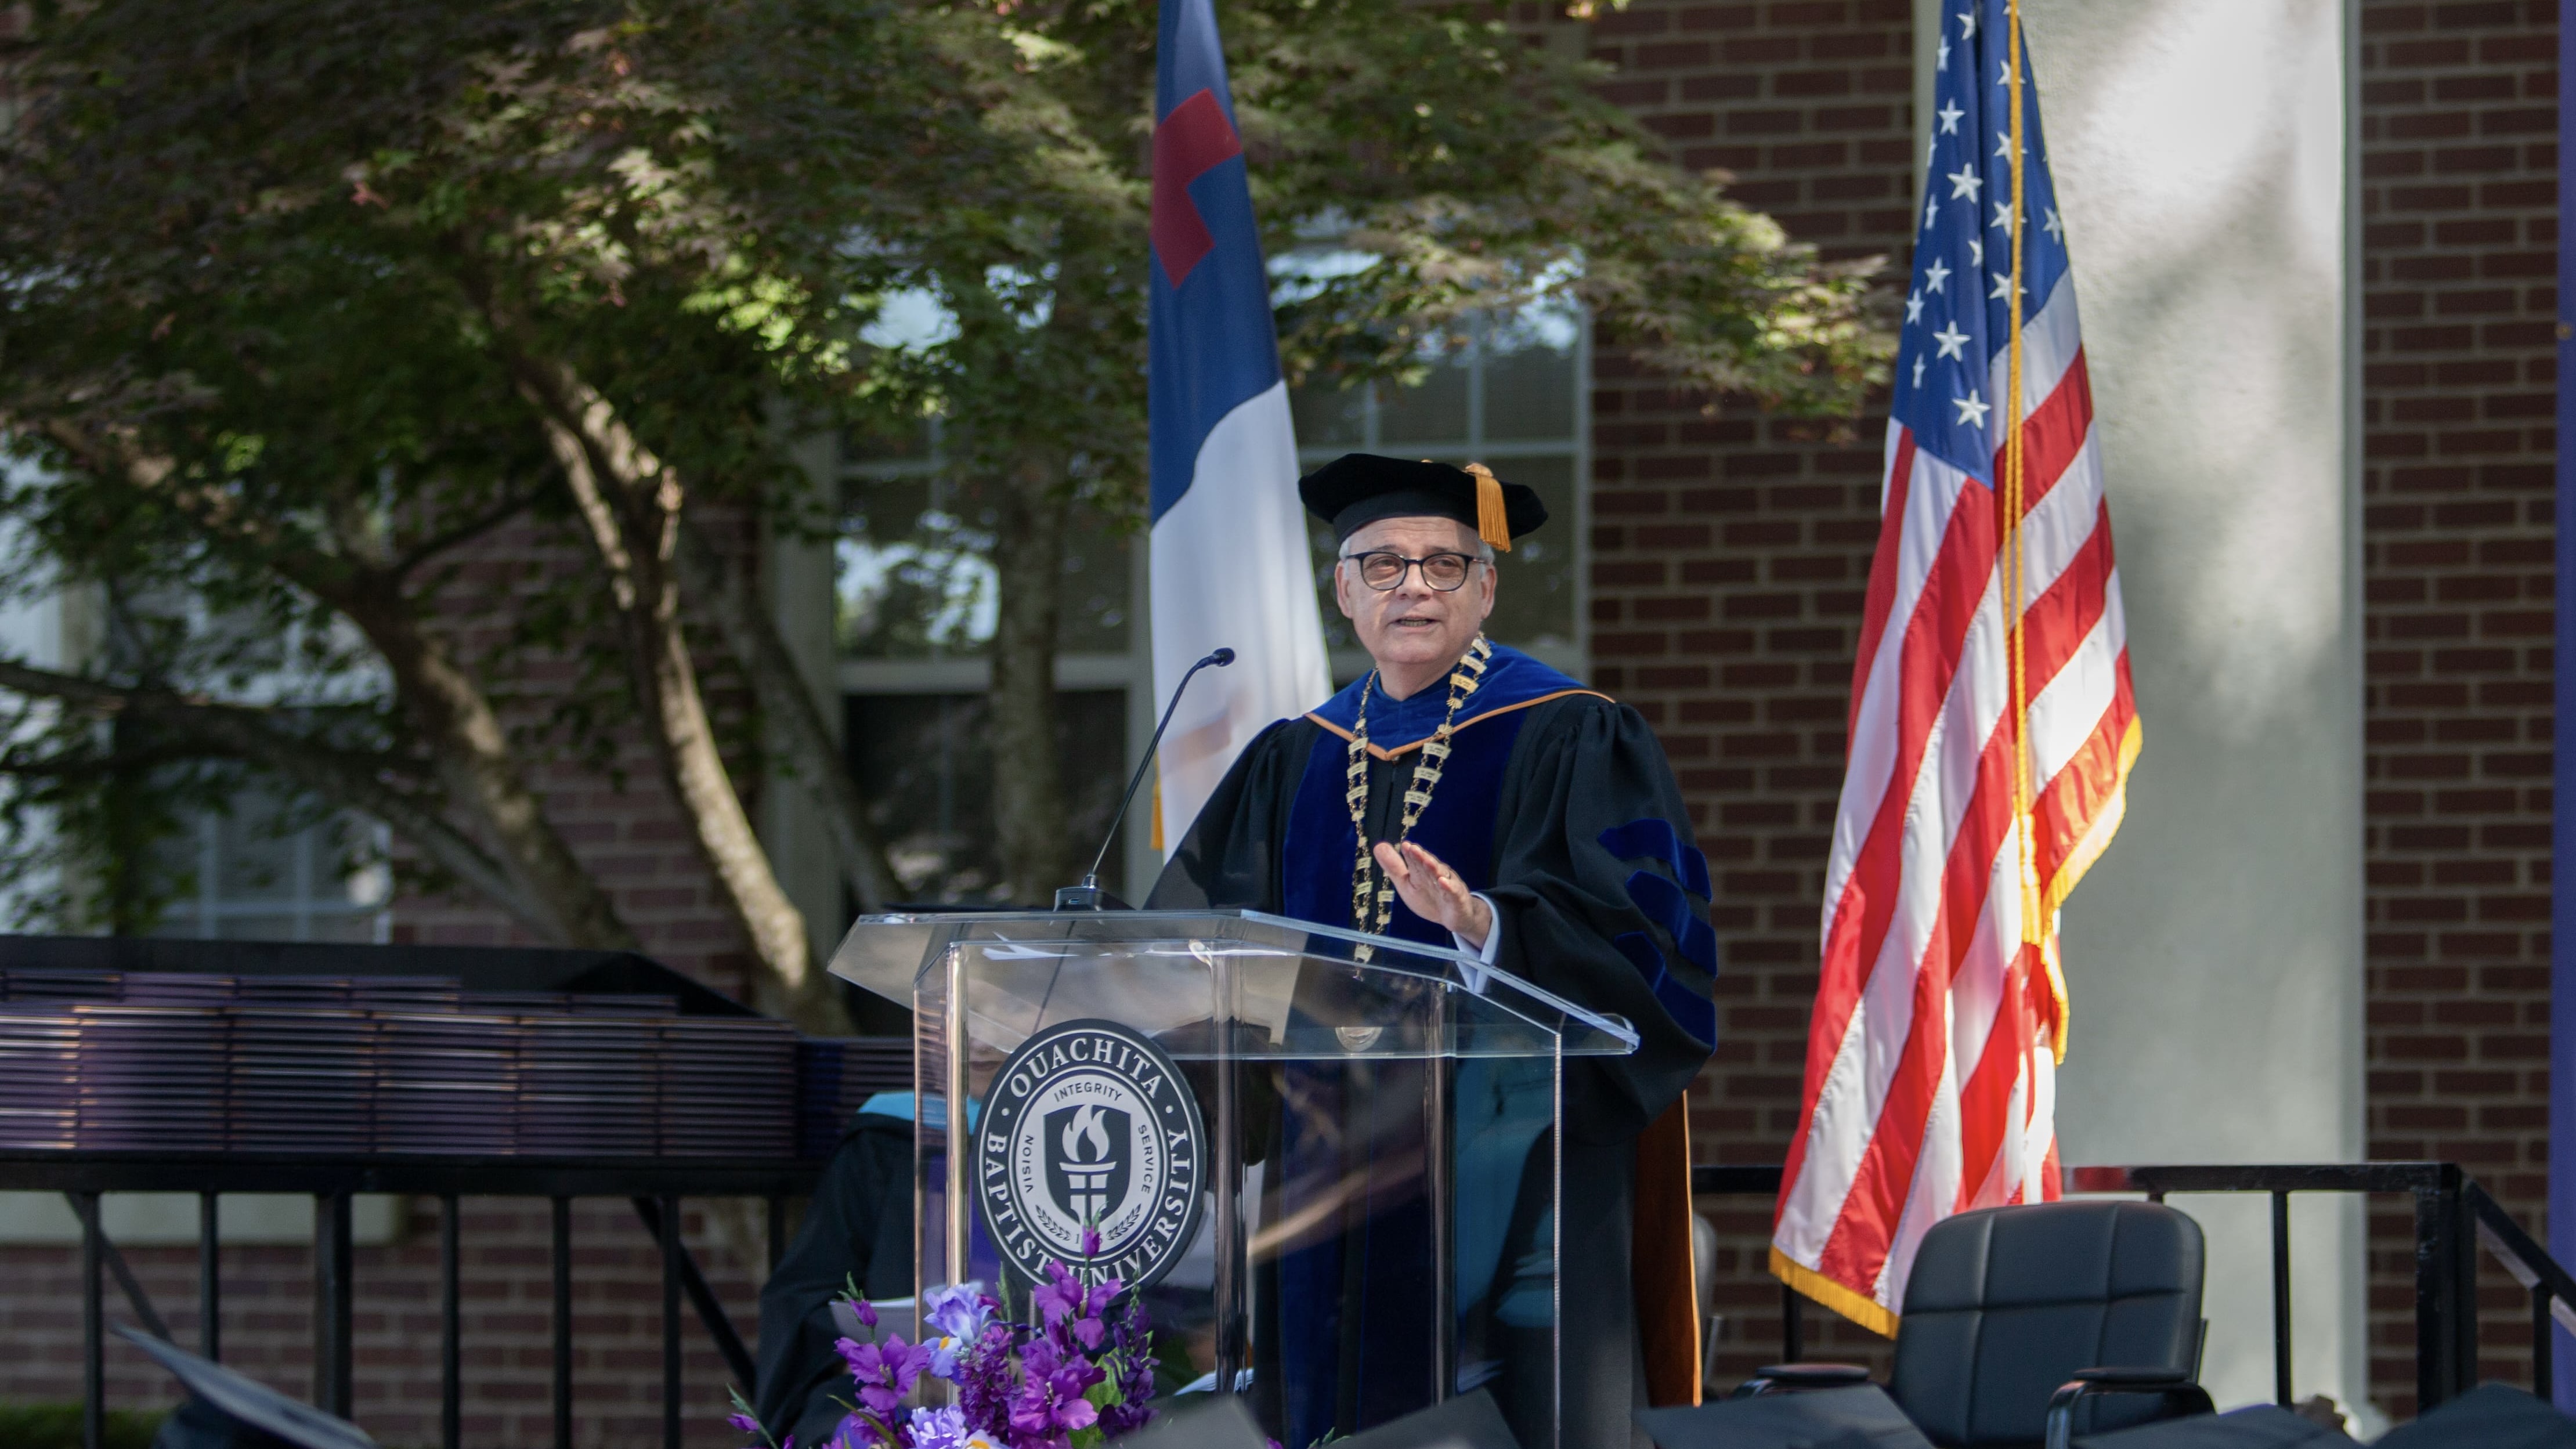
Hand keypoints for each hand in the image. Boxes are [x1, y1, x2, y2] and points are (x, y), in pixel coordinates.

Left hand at [1372, 840, 1493, 950]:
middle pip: (1427, 865)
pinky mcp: (1457, 898)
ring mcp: (1448, 885)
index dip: (1410, 854)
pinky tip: (1443, 882)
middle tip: (1412, 848)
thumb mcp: (1407, 884)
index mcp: (1422, 871)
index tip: (1404, 845)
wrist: (1454, 916)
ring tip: (1426, 860)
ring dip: (1433, 867)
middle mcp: (1436, 874)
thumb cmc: (1429, 897)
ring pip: (1440, 875)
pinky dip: (1449, 886)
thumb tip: (1378, 846)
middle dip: (1420, 857)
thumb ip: (1393, 867)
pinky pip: (1454, 891)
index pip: (1415, 861)